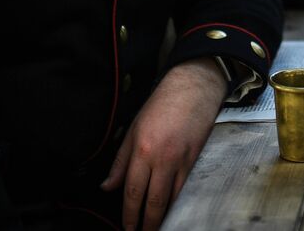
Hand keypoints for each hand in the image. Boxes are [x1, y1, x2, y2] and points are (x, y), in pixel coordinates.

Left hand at [101, 57, 225, 230]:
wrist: (194, 88)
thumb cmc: (162, 104)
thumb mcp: (133, 129)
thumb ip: (120, 162)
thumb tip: (108, 186)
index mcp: (142, 150)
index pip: (132, 191)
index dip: (129, 214)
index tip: (127, 227)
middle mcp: (162, 158)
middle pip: (153, 201)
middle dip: (146, 223)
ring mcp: (181, 160)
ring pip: (171, 198)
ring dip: (163, 216)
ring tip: (155, 227)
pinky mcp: (195, 159)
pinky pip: (185, 188)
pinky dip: (177, 202)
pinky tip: (172, 209)